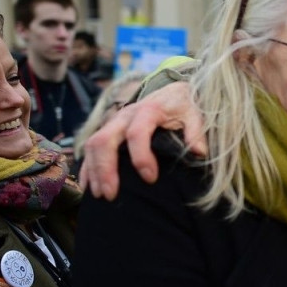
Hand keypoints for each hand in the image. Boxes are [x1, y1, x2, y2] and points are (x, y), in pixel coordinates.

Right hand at [81, 81, 205, 199]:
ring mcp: (114, 123)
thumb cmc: (183, 106)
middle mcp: (125, 116)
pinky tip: (89, 187)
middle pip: (105, 140)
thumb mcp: (194, 114)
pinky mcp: (108, 130)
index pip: (137, 133)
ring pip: (93, 145)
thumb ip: (196, 131)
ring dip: (93, 171)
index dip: (141, 156)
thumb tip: (199, 152)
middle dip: (105, 168)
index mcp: (148, 111)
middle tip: (110, 194)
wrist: (173, 91)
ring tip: (99, 195)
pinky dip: (88, 168)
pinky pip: (91, 149)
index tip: (150, 178)